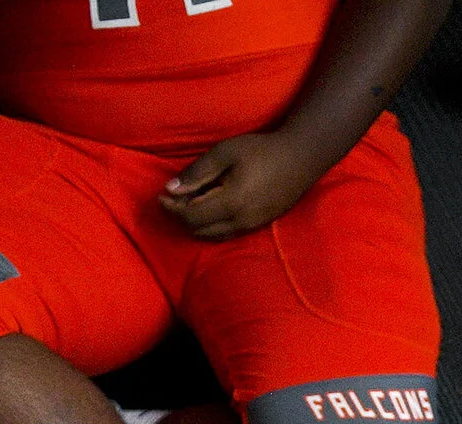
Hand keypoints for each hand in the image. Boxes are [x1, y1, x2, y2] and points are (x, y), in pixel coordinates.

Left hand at [158, 130, 330, 237]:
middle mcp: (240, 221)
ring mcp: (251, 226)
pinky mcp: (258, 225)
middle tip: (172, 200)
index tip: (161, 196)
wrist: (301, 158)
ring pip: (213, 236)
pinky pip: (227, 234)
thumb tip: (171, 189)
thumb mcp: (224, 153)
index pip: (191, 216)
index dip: (172, 209)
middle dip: (181, 218)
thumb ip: (197, 172)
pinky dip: (211, 227)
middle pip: (200, 231)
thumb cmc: (261, 150)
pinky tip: (208, 210)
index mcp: (231, 202)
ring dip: (196, 225)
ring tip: (188, 204)